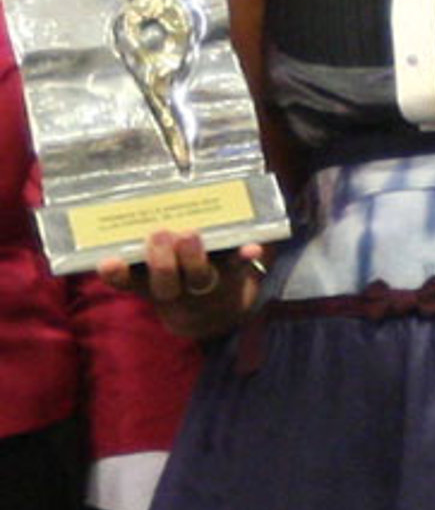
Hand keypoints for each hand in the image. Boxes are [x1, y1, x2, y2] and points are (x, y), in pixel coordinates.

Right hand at [98, 230, 265, 339]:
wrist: (212, 311)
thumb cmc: (171, 276)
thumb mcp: (147, 270)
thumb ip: (135, 249)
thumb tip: (111, 198)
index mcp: (146, 284)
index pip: (126, 281)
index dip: (116, 274)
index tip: (107, 262)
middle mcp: (174, 289)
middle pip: (165, 283)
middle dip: (160, 261)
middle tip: (158, 234)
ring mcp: (204, 284)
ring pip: (197, 277)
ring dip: (194, 258)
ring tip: (189, 234)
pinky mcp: (232, 276)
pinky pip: (237, 268)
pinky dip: (243, 257)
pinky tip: (251, 247)